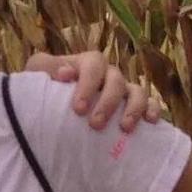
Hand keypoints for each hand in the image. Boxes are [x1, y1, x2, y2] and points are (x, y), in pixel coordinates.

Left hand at [27, 48, 166, 131]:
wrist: (51, 109)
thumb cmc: (45, 89)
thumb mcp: (37, 74)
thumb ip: (45, 67)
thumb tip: (66, 72)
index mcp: (86, 63)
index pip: (94, 64)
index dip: (88, 84)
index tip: (77, 108)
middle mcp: (108, 74)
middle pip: (116, 80)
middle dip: (107, 102)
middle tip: (95, 124)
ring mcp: (124, 89)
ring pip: (137, 91)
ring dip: (133, 108)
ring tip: (125, 127)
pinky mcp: (135, 105)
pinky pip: (152, 103)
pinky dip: (153, 110)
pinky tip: (150, 122)